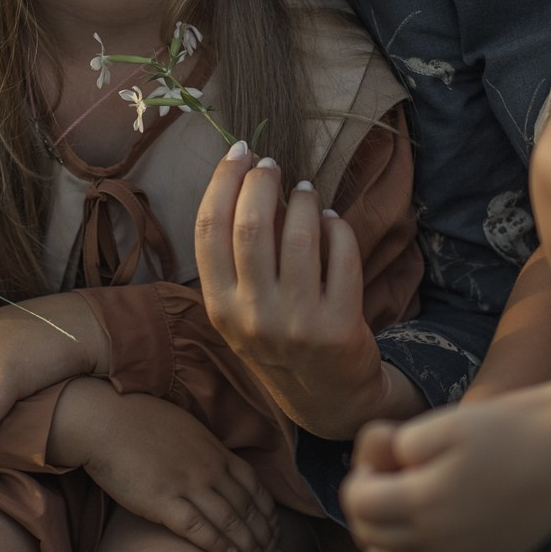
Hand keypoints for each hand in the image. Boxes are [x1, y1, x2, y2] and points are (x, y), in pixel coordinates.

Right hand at [54, 379, 281, 551]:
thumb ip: (206, 451)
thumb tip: (217, 467)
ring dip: (249, 549)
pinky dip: (217, 544)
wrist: (105, 420)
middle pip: (248, 509)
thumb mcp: (186, 429)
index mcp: (216, 452)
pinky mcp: (162, 500)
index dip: (269, 516)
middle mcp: (209, 468)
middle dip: (266, 539)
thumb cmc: (140, 421)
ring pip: (230, 521)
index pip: (256, 489)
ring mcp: (187, 484)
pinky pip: (197, 527)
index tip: (276, 537)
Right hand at [195, 143, 411, 439]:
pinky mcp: (339, 327)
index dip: (223, 181)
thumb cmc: (278, 339)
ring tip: (305, 191)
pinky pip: (341, 254)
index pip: (209, 229)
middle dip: (262, 181)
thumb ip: (235, 259)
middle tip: (273, 165)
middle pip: (251, 225)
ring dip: (304, 200)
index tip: (239, 153)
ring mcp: (297, 323)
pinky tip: (332, 222)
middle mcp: (253, 317)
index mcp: (219, 308)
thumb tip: (247, 181)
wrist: (328, 398)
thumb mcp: (240, 310)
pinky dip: (338, 228)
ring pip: (300, 235)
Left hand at [342, 375, 550, 551]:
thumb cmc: (511, 430)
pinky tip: (422, 548)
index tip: (383, 456)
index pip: (359, 504)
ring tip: (398, 517)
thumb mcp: (448, 422)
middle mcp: (439, 542)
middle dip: (368, 507)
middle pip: (371, 538)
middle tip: (391, 478)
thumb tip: (382, 466)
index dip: (360, 475)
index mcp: (425, 500)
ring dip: (382, 548)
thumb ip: (402, 446)